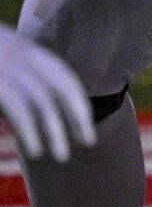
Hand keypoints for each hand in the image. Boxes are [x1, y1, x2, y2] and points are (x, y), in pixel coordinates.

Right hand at [0, 28, 93, 163]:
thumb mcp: (2, 64)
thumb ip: (18, 82)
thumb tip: (40, 112)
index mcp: (23, 51)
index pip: (63, 79)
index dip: (77, 103)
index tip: (85, 126)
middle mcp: (19, 55)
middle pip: (59, 88)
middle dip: (76, 116)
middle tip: (87, 142)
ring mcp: (6, 66)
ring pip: (41, 101)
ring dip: (54, 130)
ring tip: (62, 155)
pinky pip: (19, 107)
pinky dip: (31, 129)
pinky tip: (35, 149)